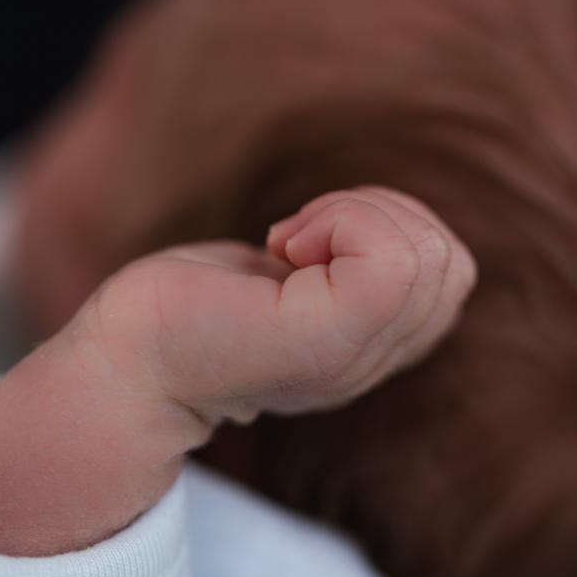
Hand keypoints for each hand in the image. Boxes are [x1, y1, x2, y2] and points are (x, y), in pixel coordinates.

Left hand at [71, 186, 475, 424]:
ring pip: (429, 254)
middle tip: (295, 240)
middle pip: (452, 264)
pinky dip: (339, 220)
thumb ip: (345, 261)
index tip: (306, 241)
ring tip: (285, 245)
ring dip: (355, 214)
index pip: (451, 273)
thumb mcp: (287, 273)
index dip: (389, 228)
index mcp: (368, 346)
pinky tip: (278, 249)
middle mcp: (370, 362)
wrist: (123, 356)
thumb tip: (379, 218)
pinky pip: (389, 256)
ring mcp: (350, 357)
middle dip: (379, 215)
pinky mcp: (321, 340)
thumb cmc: (189, 306)